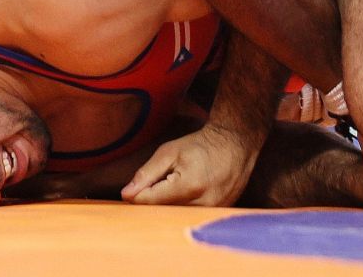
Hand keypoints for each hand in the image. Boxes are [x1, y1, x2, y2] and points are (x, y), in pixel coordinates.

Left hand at [121, 125, 256, 206]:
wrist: (235, 144)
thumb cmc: (200, 146)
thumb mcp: (169, 152)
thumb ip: (146, 174)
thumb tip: (126, 195)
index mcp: (188, 185)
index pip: (151, 201)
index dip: (138, 196)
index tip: (134, 191)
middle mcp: (203, 203)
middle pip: (163, 213)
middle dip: (153, 203)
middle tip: (154, 188)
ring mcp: (213, 211)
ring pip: (177, 218)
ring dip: (168, 208)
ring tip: (173, 188)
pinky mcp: (218, 214)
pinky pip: (191, 217)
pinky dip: (183, 210)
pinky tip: (185, 195)